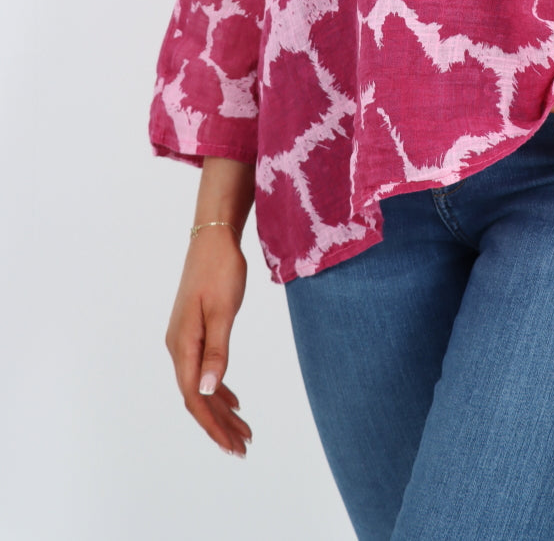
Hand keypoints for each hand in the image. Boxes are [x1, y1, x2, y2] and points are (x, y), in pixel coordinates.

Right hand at [165, 228, 251, 455]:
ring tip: (244, 432)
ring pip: (200, 385)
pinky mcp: (193, 330)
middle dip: (219, 425)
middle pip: (196, 397)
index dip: (212, 425)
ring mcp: (184, 339)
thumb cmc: (220, 269)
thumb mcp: (223, 310)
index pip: (193, 397)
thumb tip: (205, 390)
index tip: (232, 446)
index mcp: (182, 344)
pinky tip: (234, 400)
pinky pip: (203, 369)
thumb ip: (216, 350)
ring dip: (220, 409)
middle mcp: (178, 346)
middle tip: (243, 447)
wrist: (213, 237)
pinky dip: (218, 389)